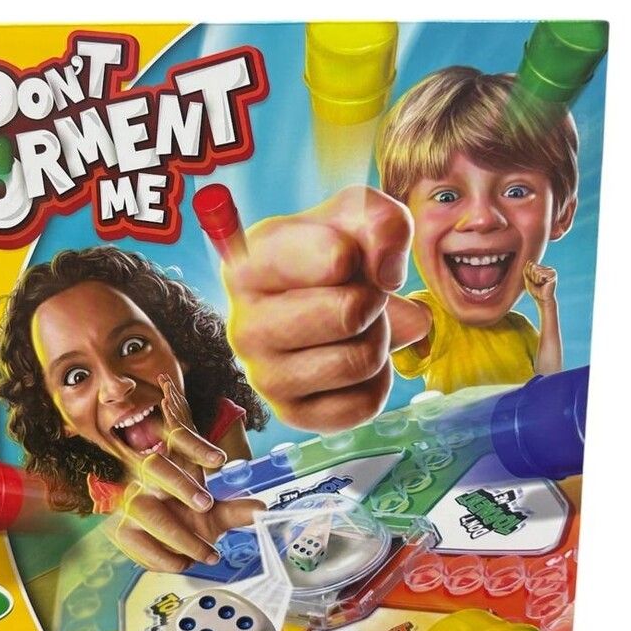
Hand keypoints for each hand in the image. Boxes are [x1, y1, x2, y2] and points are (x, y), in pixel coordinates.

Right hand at [108, 375, 263, 571]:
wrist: (161, 542)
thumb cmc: (185, 519)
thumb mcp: (213, 514)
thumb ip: (235, 510)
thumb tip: (261, 509)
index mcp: (172, 466)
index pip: (177, 440)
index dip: (196, 447)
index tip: (219, 460)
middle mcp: (148, 479)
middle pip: (155, 466)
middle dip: (180, 484)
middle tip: (207, 506)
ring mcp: (131, 503)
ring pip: (144, 509)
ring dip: (178, 535)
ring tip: (207, 554)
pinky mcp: (122, 530)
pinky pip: (136, 541)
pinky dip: (163, 557)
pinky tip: (184, 563)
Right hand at [224, 185, 413, 431]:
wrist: (322, 301)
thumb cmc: (332, 252)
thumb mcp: (356, 215)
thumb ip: (383, 222)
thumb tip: (387, 278)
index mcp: (245, 267)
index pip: (335, 259)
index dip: (360, 254)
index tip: (346, 254)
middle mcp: (242, 326)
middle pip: (350, 314)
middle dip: (374, 300)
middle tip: (358, 295)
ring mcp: (262, 377)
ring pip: (360, 361)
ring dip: (379, 339)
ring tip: (357, 327)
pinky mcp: (292, 414)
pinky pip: (365, 404)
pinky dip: (378, 380)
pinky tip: (353, 359)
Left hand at [524, 261, 556, 302]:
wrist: (542, 300)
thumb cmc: (535, 291)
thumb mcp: (528, 279)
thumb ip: (527, 270)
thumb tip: (529, 262)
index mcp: (543, 269)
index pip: (531, 265)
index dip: (530, 275)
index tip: (534, 282)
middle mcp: (548, 269)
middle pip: (534, 267)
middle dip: (532, 277)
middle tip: (538, 284)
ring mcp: (551, 271)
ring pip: (537, 270)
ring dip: (536, 279)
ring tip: (541, 284)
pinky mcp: (553, 274)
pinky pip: (540, 274)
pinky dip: (539, 280)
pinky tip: (544, 284)